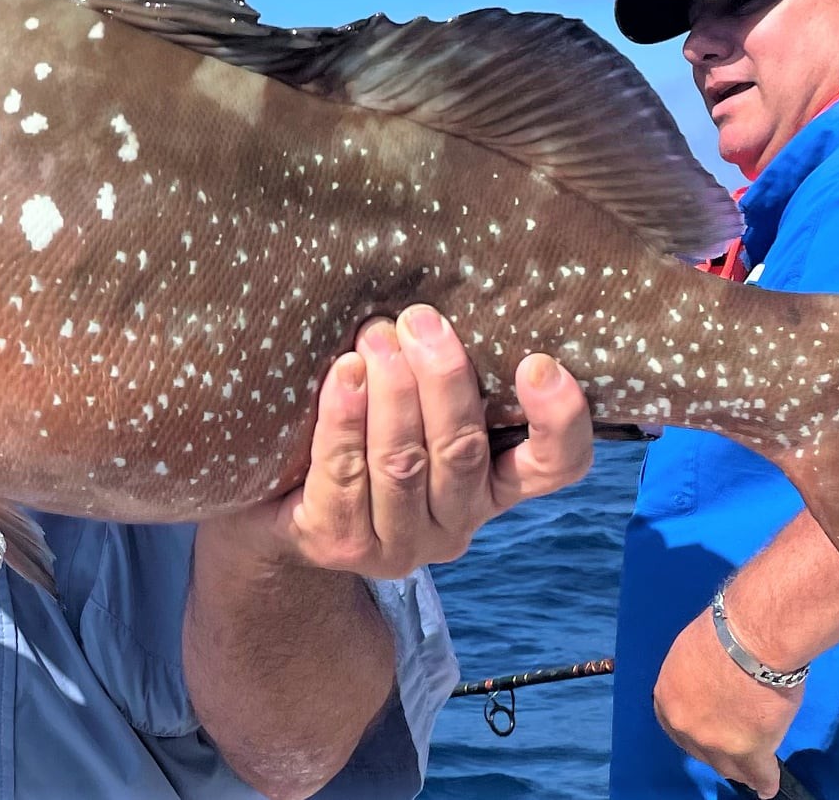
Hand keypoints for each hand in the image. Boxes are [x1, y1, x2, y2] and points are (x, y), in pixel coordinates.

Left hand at [221, 303, 593, 577]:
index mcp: (493, 484)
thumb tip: (442, 293)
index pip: (555, 465)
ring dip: (392, 394)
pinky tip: (343, 375)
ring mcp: (398, 543)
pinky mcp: (339, 544)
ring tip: (376, 335)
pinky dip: (344, 420)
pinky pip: (344, 477)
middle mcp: (455, 523)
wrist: (279, 503)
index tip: (539, 362)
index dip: (559, 419)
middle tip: (418, 320)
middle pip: (463, 452)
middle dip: (443, 379)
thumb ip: (442, 370)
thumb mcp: (416, 402)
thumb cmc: (364, 428)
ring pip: (403, 464)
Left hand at [653, 608, 803, 797]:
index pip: (676, 727)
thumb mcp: (691, 654)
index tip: (703, 736)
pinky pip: (759, 774)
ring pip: (728, 765)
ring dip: (739, 768)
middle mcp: (686, 725)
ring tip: (748, 773)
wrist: (750, 640)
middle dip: (714, 751)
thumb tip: (709, 682)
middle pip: (701, 749)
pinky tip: (767, 788)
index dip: (692, 733)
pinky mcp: (749, 751)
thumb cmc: (722, 633)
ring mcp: (716, 742)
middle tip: (729, 750)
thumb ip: (695, 678)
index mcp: (668, 697)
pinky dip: (765, 781)